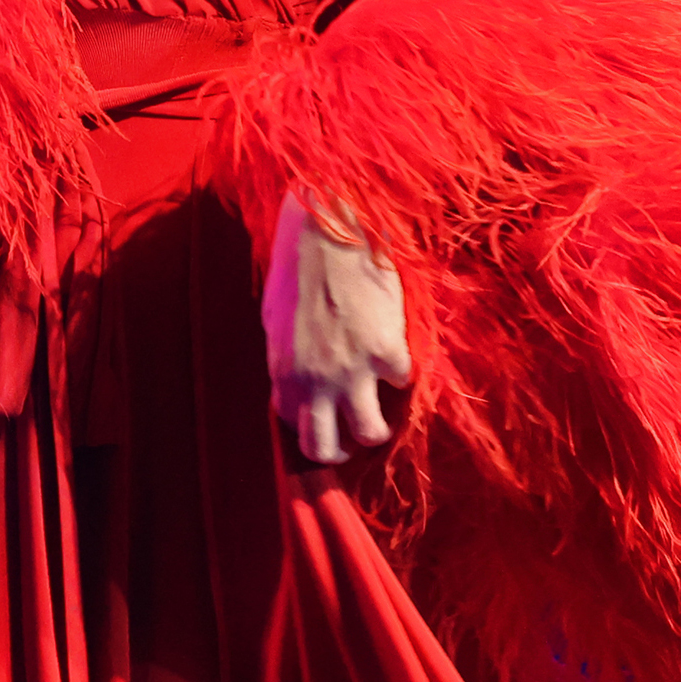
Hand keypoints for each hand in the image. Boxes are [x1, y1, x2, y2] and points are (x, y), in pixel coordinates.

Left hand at [262, 191, 411, 463]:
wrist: (329, 231)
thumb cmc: (298, 267)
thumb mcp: (277, 321)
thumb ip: (289, 359)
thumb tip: (298, 383)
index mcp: (284, 373)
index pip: (293, 426)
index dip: (312, 425)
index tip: (324, 417)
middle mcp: (315, 381)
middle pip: (325, 449)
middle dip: (340, 450)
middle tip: (352, 434)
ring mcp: (352, 370)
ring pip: (371, 433)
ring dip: (377, 427)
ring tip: (381, 409)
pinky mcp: (386, 352)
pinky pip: (402, 382)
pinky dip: (402, 372)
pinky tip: (396, 352)